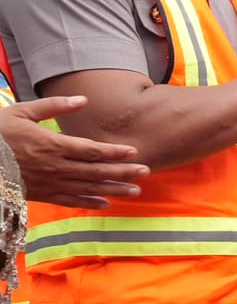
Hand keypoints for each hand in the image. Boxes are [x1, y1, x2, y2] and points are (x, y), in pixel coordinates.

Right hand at [0, 96, 147, 207]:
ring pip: (86, 188)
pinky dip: (88, 202)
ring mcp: (48, 182)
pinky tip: (105, 203)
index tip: (134, 152)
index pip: (90, 150)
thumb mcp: (23, 112)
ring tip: (135, 191)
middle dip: (122, 172)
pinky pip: (68, 200)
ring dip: (112, 189)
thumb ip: (54, 106)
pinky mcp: (40, 193)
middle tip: (146, 172)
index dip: (114, 152)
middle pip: (95, 171)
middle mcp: (54, 166)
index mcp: (51, 144)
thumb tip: (83, 100)